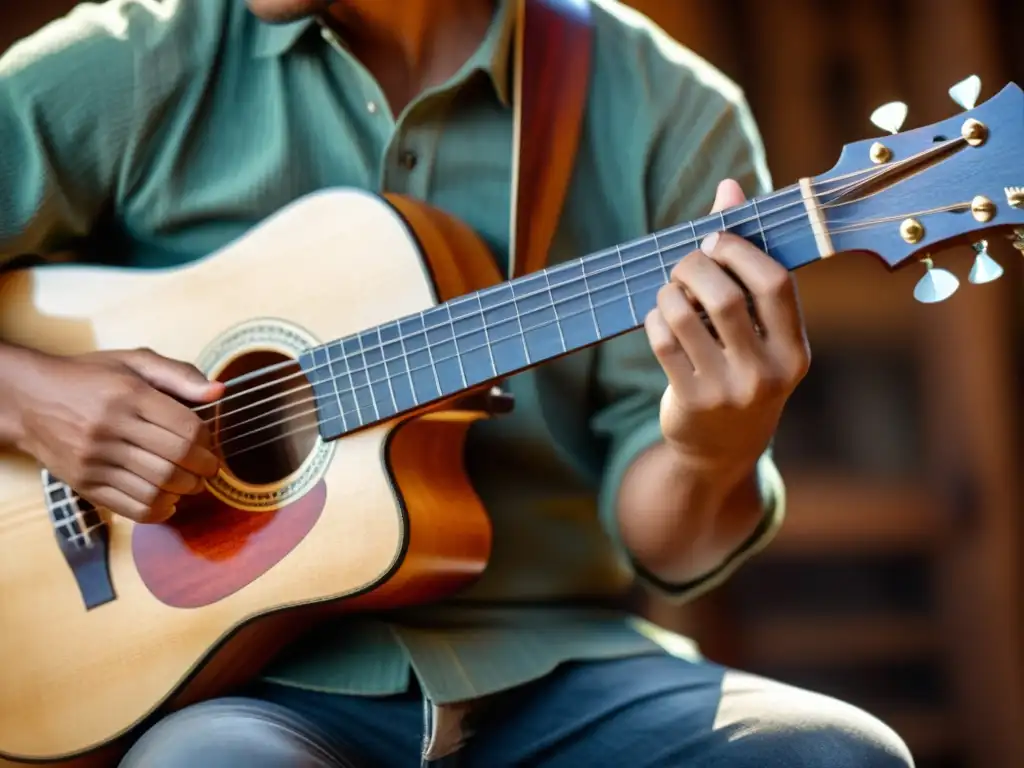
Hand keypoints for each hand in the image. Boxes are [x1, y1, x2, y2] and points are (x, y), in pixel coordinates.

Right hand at [13, 348, 223, 522]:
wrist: (28, 398)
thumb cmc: (90, 377)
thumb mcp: (134, 362)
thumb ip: (179, 374)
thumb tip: (218, 392)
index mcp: (129, 395)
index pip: (186, 430)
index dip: (209, 443)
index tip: (211, 446)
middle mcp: (110, 428)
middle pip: (175, 462)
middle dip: (203, 471)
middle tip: (209, 470)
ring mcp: (94, 460)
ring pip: (156, 488)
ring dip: (185, 492)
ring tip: (191, 484)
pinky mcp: (83, 484)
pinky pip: (131, 507)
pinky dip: (159, 510)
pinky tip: (168, 501)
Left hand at [644, 179, 809, 483]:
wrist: (721, 448)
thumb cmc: (742, 367)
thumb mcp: (757, 326)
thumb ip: (746, 257)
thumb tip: (729, 185)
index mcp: (795, 349)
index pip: (775, 281)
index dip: (739, 249)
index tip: (715, 242)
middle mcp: (768, 373)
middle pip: (724, 295)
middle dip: (695, 266)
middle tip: (685, 264)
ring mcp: (727, 391)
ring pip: (684, 316)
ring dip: (669, 292)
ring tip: (670, 291)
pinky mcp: (690, 401)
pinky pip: (661, 341)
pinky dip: (655, 319)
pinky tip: (661, 319)